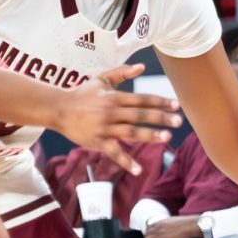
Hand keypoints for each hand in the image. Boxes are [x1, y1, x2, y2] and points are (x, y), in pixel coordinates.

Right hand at [54, 64, 180, 175]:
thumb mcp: (100, 79)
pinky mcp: (97, 142)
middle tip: (178, 121)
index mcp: (113, 97)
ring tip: (166, 137)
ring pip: (130, 132)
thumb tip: (142, 67)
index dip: (159, 102)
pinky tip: (138, 170)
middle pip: (139, 115)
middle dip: (160, 118)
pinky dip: (126, 162)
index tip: (175, 105)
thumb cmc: (82, 94)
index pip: (141, 99)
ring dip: (149, 136)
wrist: (59, 109)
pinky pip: (114, 152)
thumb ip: (122, 72)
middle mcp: (111, 112)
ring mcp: (104, 128)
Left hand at [143, 215, 201, 237]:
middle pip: (146, 234)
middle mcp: (157, 227)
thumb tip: (170, 224)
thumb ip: (168, 223)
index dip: (148, 233)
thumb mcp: (174, 221)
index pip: (148, 228)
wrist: (190, 226)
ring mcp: (159, 234)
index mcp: (160, 222)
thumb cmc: (186, 224)